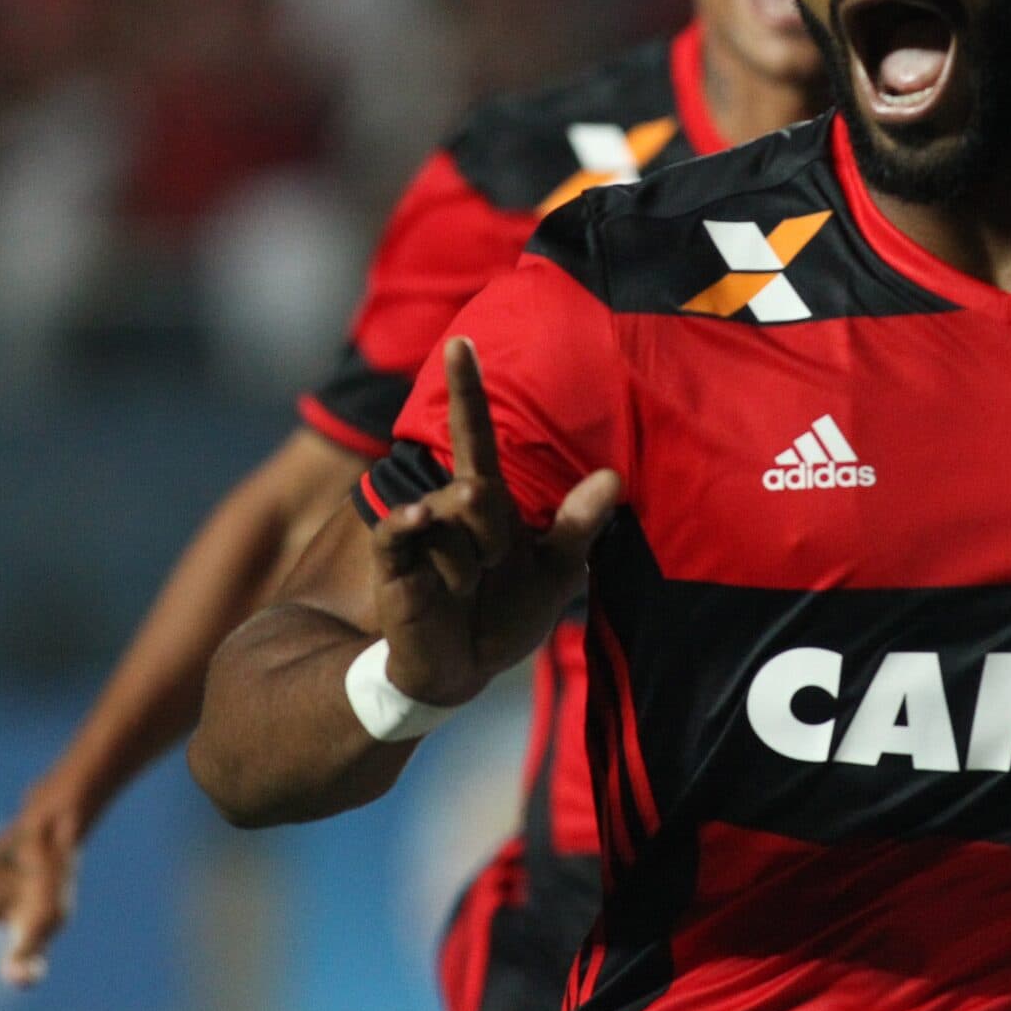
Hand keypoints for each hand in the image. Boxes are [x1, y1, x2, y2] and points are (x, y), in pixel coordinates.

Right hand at [369, 338, 621, 706]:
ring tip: (468, 561)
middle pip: (475, 481)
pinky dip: (408, 525)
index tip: (460, 341)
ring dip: (467, 549)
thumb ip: (579, 525)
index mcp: (489, 500)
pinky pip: (401, 534)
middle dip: (490, 520)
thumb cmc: (506, 613)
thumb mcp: (556, 572)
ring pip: (450, 514)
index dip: (468, 390)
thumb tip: (614, 476)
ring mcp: (421, 534)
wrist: (460, 669)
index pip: (476, 434)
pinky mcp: (397, 567)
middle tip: (494, 562)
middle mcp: (451, 508)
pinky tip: (417, 519)